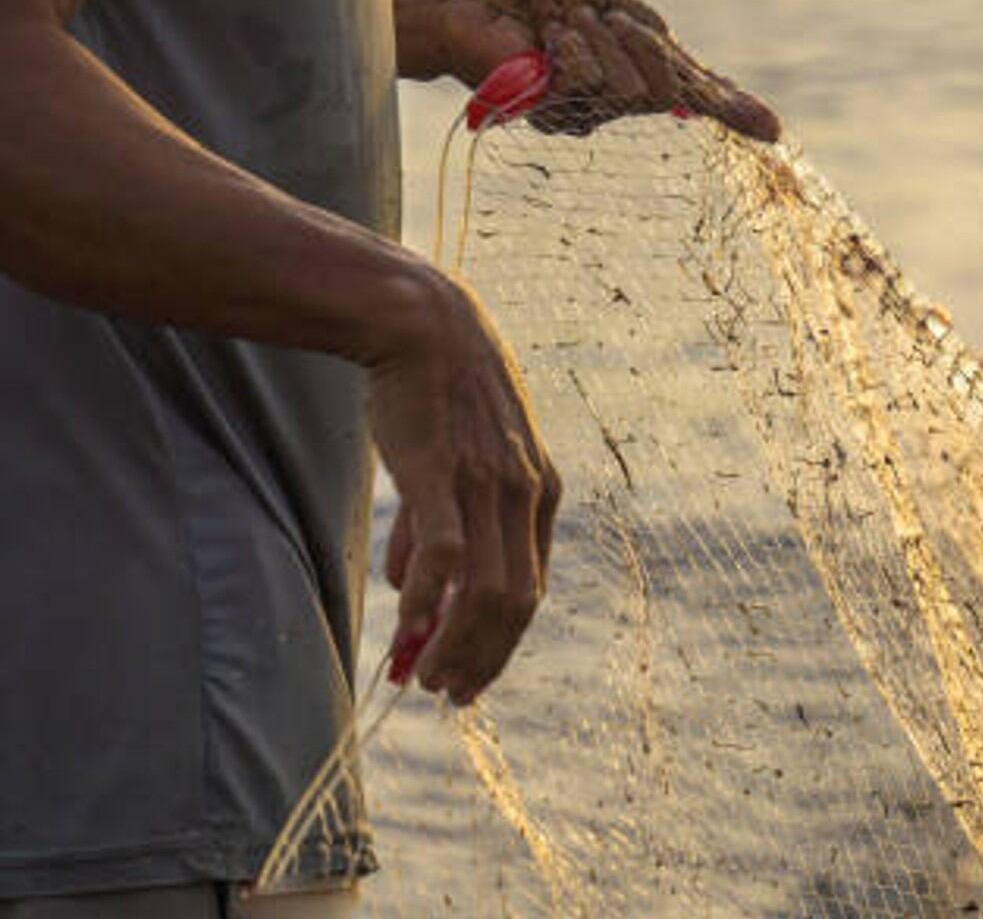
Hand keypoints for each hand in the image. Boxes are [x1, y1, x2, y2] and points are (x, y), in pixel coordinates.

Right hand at [372, 269, 560, 704]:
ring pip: (487, 590)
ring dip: (457, 644)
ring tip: (426, 676)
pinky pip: (446, 554)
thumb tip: (409, 586)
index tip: (473, 676)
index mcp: (541, 494)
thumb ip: (439, 524)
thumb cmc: (436, 394)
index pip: (532, 589)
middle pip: (517, 602)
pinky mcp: (444, 471)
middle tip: (452, 694)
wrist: (421, 324)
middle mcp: (526, 494)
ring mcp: (489, 484)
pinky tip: (406, 625)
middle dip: (485, 658)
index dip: (504, 641)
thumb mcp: (458, 459)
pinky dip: (428, 600)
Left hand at [394, 0, 780, 140]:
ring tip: (562, 26)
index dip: (733, 109)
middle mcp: (619, 91)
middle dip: (647, 49)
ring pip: (636, 89)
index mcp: (634, 57)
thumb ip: (647, 29)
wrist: (463, 6)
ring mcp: (593, 108)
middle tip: (608, 20)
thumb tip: (684, 84)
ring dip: (601, 44)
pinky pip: (596, 87)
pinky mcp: (563, 115)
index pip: (692, 88)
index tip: (773, 132)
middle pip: (673, 86)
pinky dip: (576, 53)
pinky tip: (548, 44)